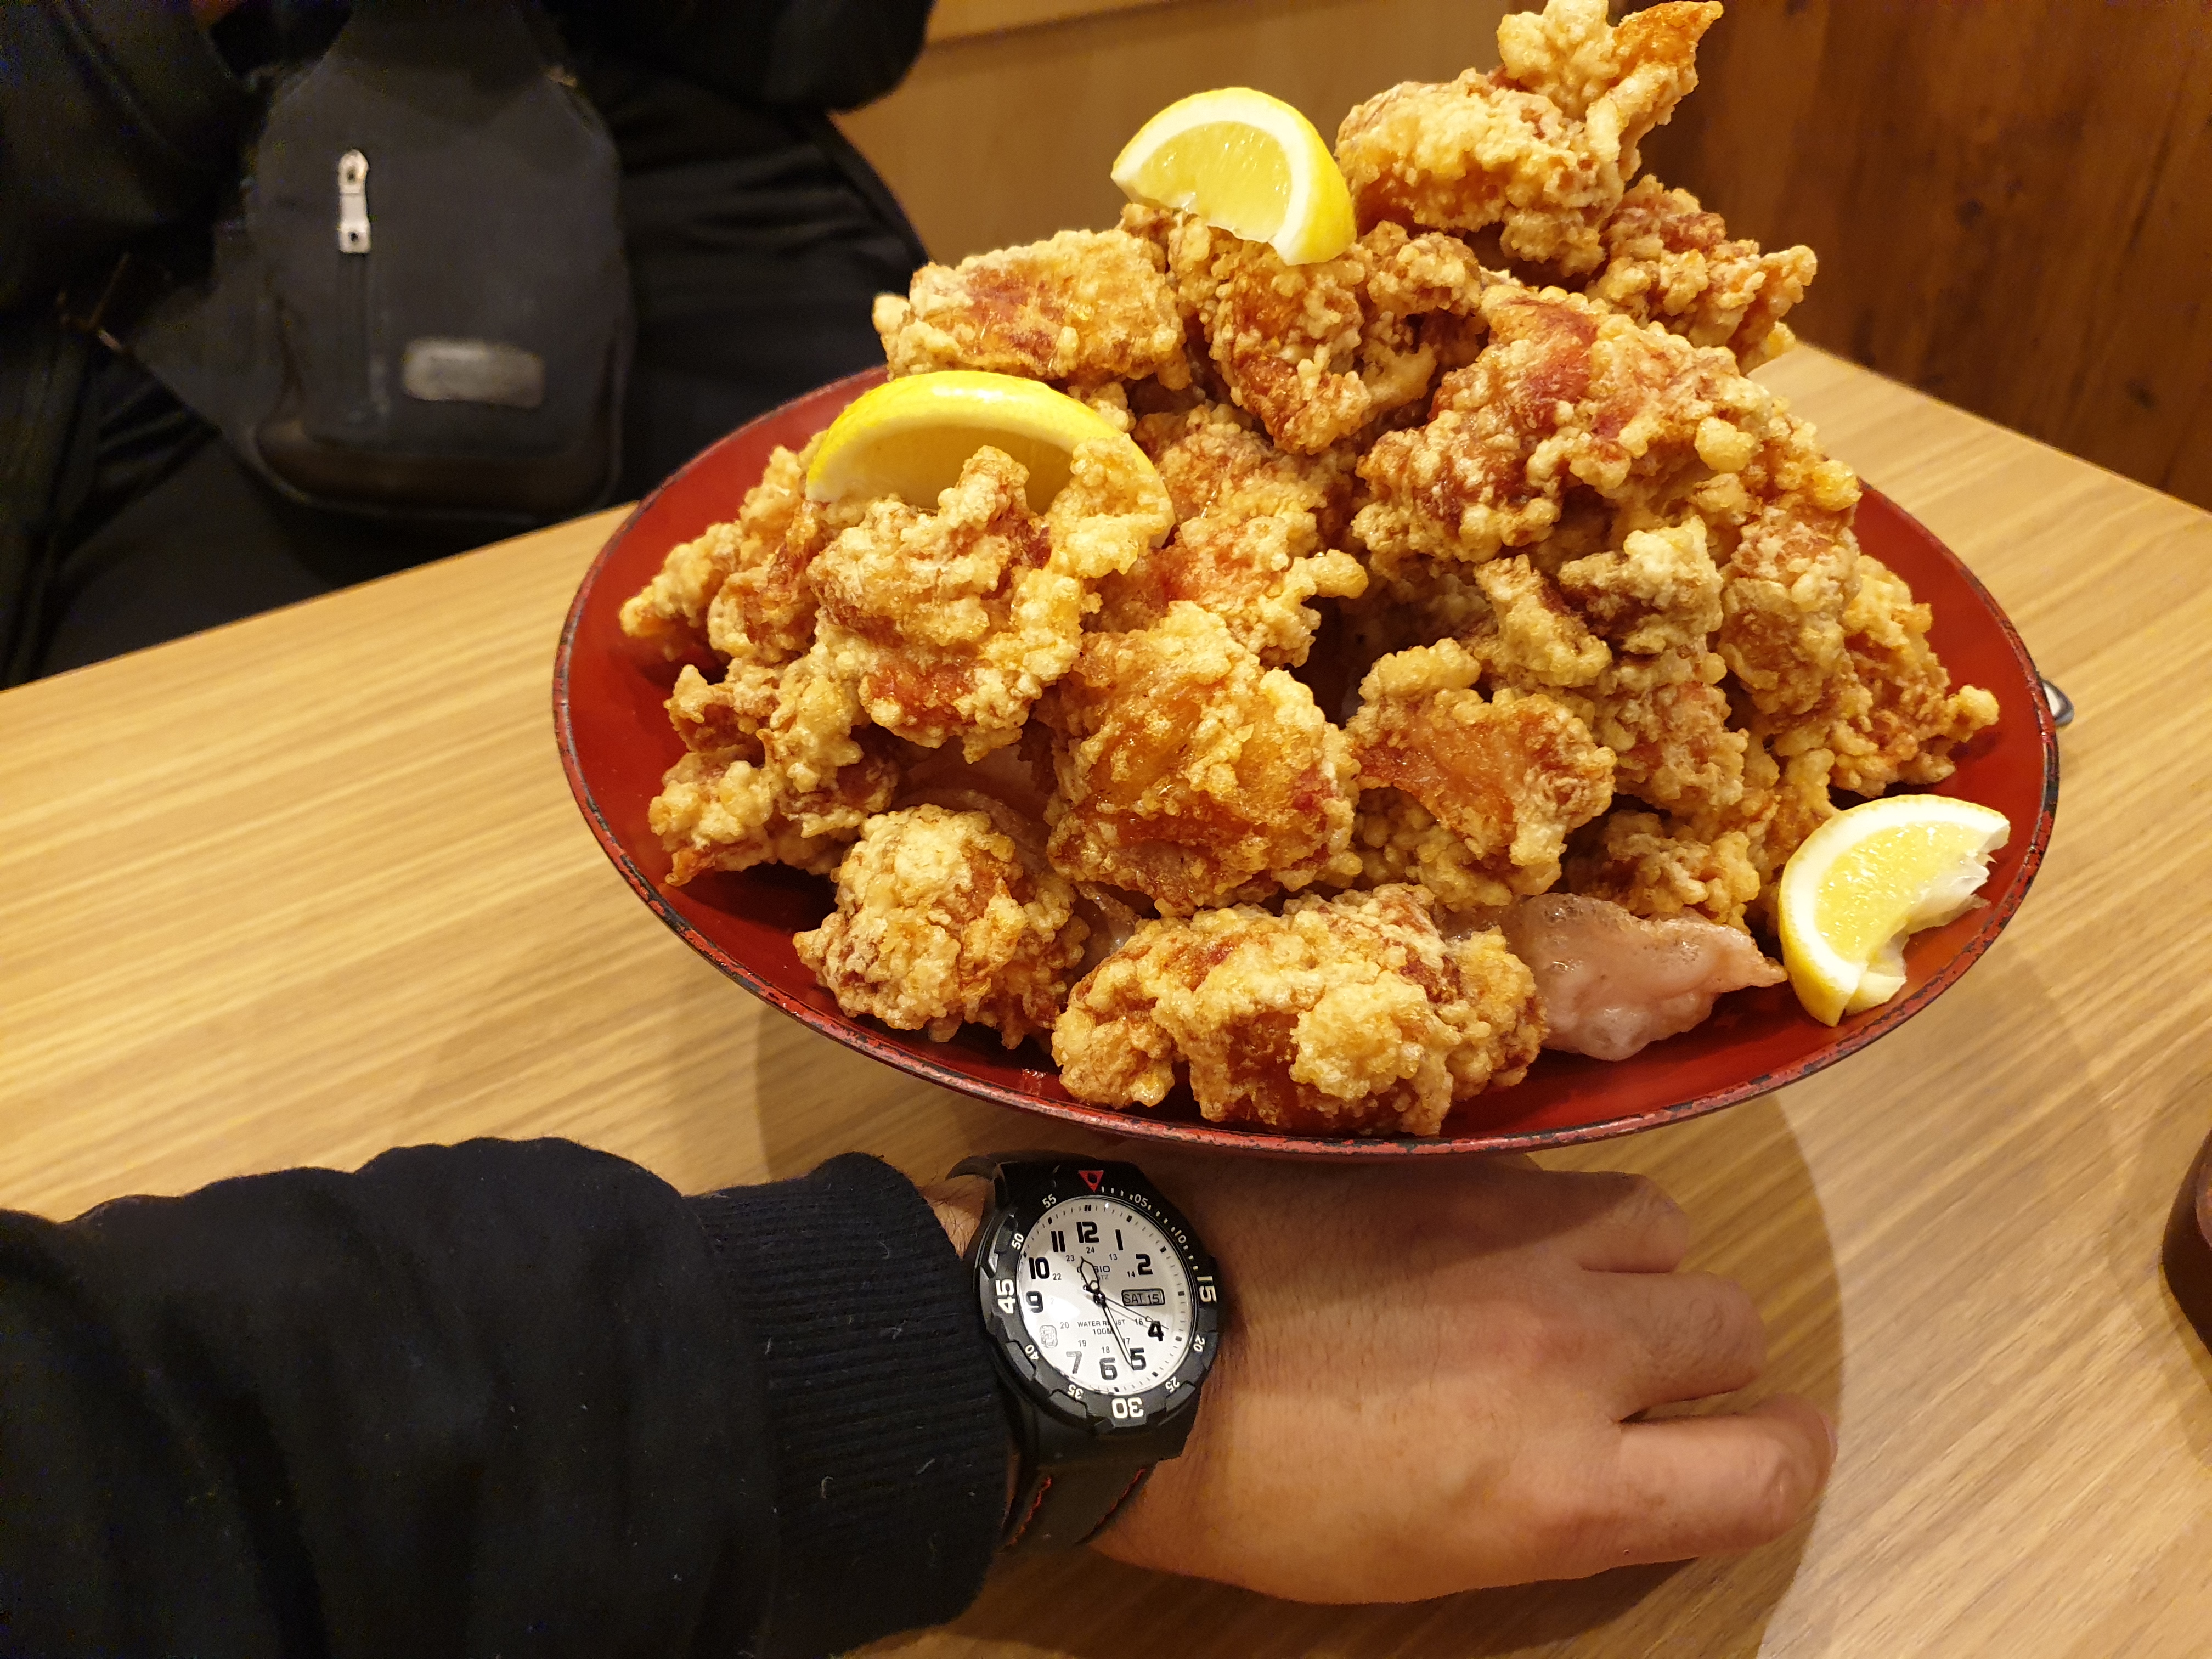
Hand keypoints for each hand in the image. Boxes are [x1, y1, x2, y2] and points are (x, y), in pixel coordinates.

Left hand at [1089, 1156, 1832, 1602]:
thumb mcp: (1428, 1558)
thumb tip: (1634, 1465)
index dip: (1779, 1462)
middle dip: (1705, 1356)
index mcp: (1564, 1491)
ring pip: (1666, 1224)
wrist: (1128, 1350)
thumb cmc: (1262, 1495)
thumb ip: (1562, 1507)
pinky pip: (1561, 1174)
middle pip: (1736, 1326)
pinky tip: (1484, 1233)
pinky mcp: (1453, 1164)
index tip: (1761, 1448)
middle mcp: (1571, 1351)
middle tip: (1635, 1369)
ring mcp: (1515, 1239)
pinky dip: (1551, 1209)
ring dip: (1638, 1262)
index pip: (1763, 1474)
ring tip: (1563, 1283)